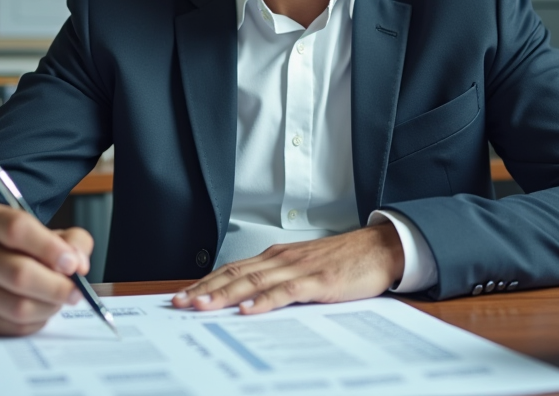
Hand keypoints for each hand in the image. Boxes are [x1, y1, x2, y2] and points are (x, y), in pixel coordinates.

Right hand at [0, 202, 93, 335]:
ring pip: (18, 306)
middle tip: (76, 290)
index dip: (50, 248)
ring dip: (49, 306)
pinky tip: (40, 308)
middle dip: (56, 286)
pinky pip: (14, 327)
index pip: (17, 229)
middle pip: (18, 273)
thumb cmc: (21, 248)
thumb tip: (78, 265)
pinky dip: (37, 321)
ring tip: (59, 299)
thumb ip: (72, 241)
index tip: (72, 264)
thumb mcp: (48, 232)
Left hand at [171, 223, 403, 314]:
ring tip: (202, 306)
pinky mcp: (318, 281)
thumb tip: (249, 300)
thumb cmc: (343, 261)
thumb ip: (278, 281)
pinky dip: (265, 301)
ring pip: (254, 282)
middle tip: (179, 303)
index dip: (206, 283)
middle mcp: (281, 260)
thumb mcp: (304, 268)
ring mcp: (299, 269)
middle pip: (235, 275)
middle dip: (205, 290)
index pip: (232, 270)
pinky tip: (249, 310)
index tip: (183, 296)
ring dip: (225, 295)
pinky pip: (287, 292)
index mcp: (276, 257)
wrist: (379, 248)